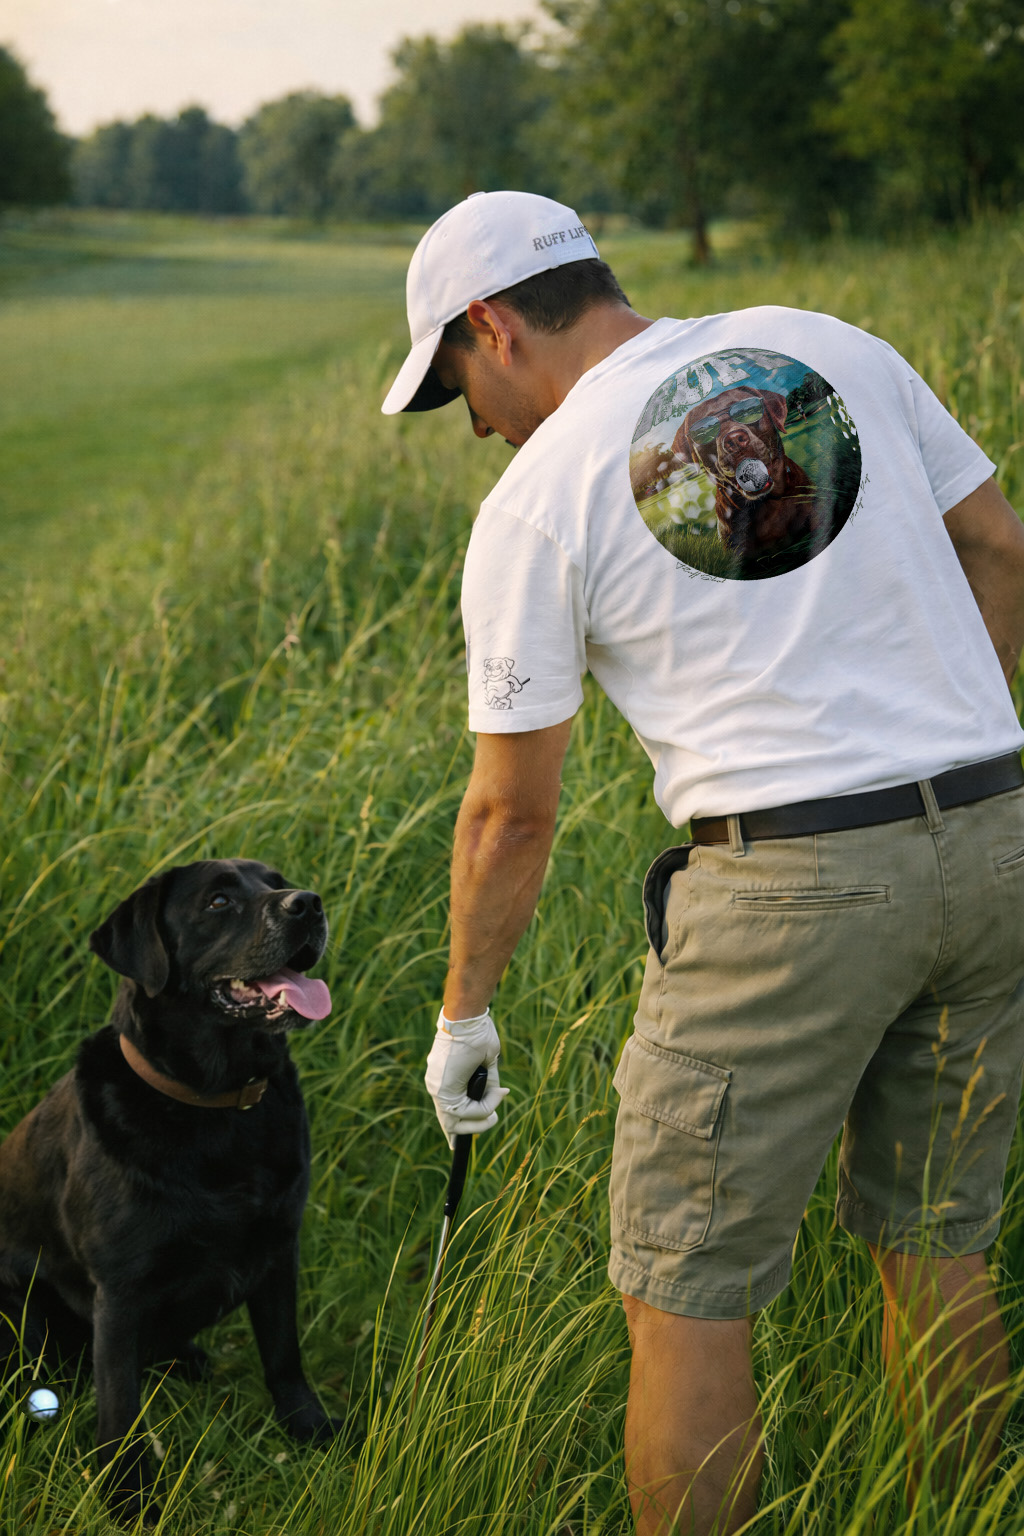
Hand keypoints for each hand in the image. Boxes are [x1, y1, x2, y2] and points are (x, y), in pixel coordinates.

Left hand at [424, 1008, 509, 1148]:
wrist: (467, 1017)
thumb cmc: (477, 1032)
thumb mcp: (486, 1061)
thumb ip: (488, 1082)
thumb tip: (499, 1095)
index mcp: (443, 1078)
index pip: (447, 1111)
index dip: (455, 1129)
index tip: (455, 1146)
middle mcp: (436, 1085)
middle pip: (452, 1122)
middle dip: (477, 1125)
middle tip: (496, 1116)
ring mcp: (437, 1087)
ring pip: (459, 1119)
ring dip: (483, 1116)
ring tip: (499, 1100)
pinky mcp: (443, 1089)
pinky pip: (463, 1111)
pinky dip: (483, 1109)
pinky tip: (496, 1096)